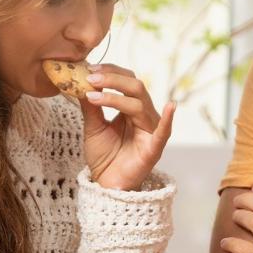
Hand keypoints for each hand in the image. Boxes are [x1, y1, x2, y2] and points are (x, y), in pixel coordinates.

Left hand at [79, 63, 174, 190]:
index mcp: (133, 108)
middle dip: (112, 79)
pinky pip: (164, 132)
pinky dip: (168, 119)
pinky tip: (171, 106)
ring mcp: (151, 130)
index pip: (128, 80)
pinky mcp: (154, 148)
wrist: (106, 184)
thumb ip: (91, 106)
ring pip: (139, 104)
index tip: (89, 68)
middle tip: (90, 77)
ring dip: (115, 96)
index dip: (111, 72)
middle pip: (135, 87)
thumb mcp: (93, 126)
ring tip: (92, 94)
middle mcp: (145, 115)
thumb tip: (81, 81)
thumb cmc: (104, 156)